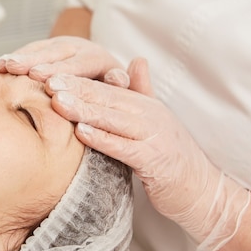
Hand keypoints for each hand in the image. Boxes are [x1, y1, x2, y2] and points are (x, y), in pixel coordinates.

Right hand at [0, 36, 124, 82]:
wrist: (102, 76)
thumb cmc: (112, 91)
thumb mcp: (128, 90)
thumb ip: (131, 86)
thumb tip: (121, 78)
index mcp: (99, 59)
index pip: (80, 64)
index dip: (62, 72)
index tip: (47, 81)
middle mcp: (79, 48)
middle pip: (56, 54)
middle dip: (36, 61)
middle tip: (19, 70)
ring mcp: (60, 47)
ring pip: (40, 49)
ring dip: (21, 57)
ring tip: (4, 66)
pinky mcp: (46, 49)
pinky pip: (29, 51)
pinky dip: (15, 58)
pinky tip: (0, 66)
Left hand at [46, 58, 250, 250]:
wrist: (204, 191)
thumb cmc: (174, 160)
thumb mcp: (158, 122)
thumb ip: (144, 93)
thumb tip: (138, 60)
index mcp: (148, 106)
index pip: (109, 88)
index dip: (80, 80)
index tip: (51, 74)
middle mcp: (152, 116)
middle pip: (108, 98)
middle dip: (76, 89)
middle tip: (46, 81)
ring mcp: (155, 137)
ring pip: (114, 119)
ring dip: (84, 109)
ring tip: (57, 102)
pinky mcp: (156, 161)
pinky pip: (125, 147)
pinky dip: (103, 138)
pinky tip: (81, 132)